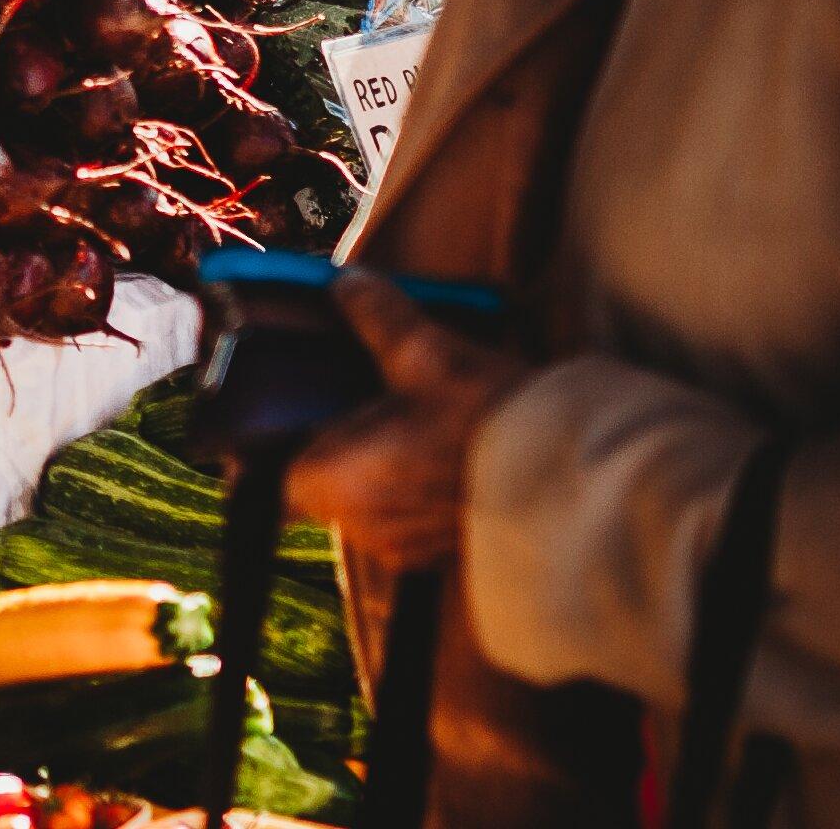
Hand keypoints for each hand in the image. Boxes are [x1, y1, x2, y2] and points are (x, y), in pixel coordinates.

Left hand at [282, 270, 531, 572]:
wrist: (565, 479)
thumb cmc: (486, 419)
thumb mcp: (426, 352)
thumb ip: (375, 315)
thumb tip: (346, 284)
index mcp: (335, 480)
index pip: (274, 469)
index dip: (282, 436)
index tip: (301, 407)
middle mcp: (358, 524)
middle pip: (320, 481)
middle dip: (336, 441)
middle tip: (366, 400)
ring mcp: (398, 545)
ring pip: (362, 500)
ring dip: (375, 465)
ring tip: (409, 423)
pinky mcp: (435, 556)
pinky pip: (401, 517)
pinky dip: (410, 488)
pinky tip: (439, 452)